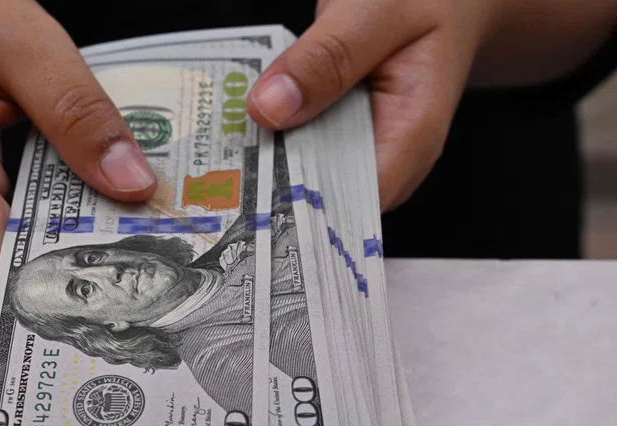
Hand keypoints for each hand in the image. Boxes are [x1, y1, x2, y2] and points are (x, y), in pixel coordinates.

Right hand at [0, 0, 156, 301]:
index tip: (125, 259)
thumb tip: (132, 187)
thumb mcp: (28, 44)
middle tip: (130, 236)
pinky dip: (27, 238)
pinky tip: (60, 208)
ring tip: (96, 214)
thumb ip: (80, 113)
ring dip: (46, 252)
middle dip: (65, 261)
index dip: (63, 273)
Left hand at [247, 0, 616, 212]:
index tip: (246, 203)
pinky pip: (301, 147)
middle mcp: (388, 156)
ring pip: (306, 176)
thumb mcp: (380, 10)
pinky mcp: (341, 132)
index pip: (350, 204)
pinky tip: (236, 133)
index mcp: (411, 138)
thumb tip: (269, 109)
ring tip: (214, 165)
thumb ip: (328, 57)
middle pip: (322, 198)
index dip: (298, 209)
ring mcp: (363, 146)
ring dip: (264, 168)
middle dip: (271, 193)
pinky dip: (272, 139)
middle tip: (212, 186)